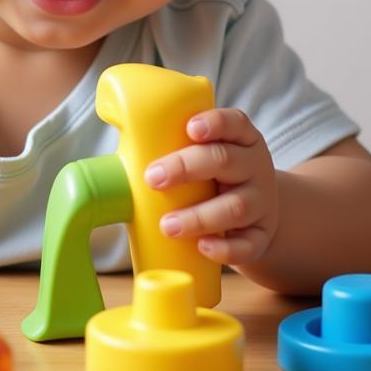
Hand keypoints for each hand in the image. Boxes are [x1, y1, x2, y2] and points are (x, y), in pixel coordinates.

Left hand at [144, 108, 277, 269]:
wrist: (260, 216)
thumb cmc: (218, 178)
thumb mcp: (208, 155)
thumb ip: (173, 147)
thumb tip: (109, 142)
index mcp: (242, 139)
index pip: (234, 123)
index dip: (215, 123)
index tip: (190, 128)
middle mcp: (255, 167)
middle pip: (226, 160)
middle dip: (187, 167)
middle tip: (153, 178)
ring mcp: (261, 203)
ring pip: (235, 206)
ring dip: (198, 216)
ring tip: (167, 225)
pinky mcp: (260, 236)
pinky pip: (246, 244)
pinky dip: (225, 248)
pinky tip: (202, 247)